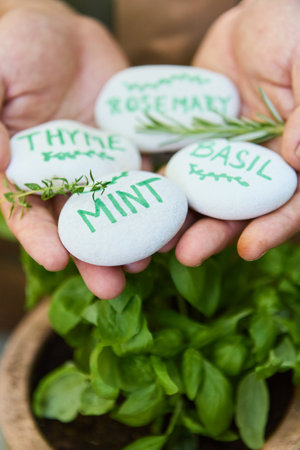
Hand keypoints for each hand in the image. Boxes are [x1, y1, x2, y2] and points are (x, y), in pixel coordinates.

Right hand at [0, 0, 147, 298]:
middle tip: (111, 288)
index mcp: (22, 169)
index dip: (39, 238)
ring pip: (113, 211)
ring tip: (146, 266)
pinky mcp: (127, 152)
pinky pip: (143, 179)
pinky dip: (156, 202)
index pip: (26, 210)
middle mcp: (61, 177)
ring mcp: (97, 167)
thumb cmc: (14, 48)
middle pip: (76, 225)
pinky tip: (171, 223)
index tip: (55, 262)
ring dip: (130, 241)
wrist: (62, 33)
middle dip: (93, 257)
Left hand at [174, 0, 299, 265]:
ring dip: (182, 220)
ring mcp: (225, 156)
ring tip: (157, 240)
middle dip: (216, 234)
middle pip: (240, 211)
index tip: (248, 248)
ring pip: (205, 196)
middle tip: (187, 254)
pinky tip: (140, 198)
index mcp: (296, 158)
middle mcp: (260, 166)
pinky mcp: (196, 140)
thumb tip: (299, 158)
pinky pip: (178, 165)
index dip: (272, 229)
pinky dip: (162, 185)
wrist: (264, 10)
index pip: (290, 205)